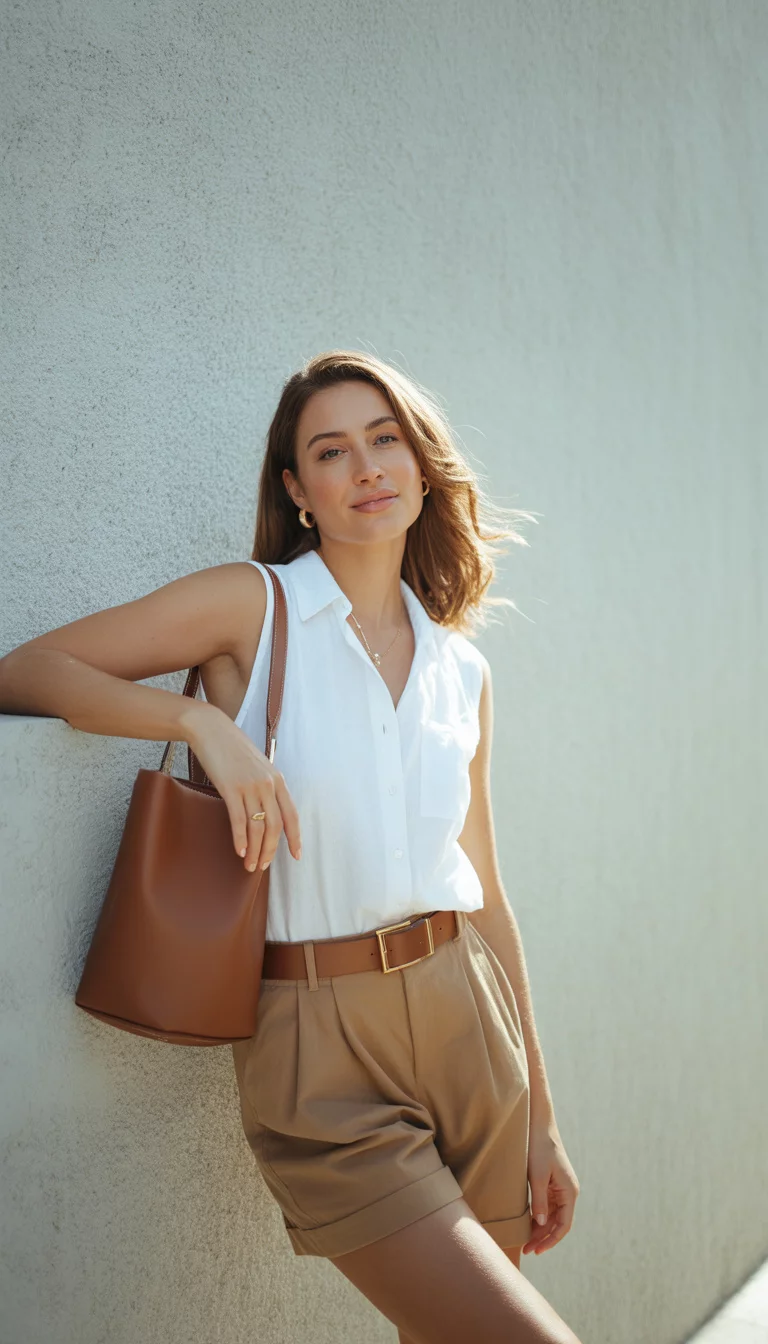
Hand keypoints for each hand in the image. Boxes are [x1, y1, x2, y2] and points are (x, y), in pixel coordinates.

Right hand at [184, 702, 301, 873]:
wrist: (212, 730)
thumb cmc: (233, 749)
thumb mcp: (258, 766)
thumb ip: (265, 786)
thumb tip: (266, 811)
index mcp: (278, 780)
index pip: (291, 815)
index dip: (295, 838)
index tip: (296, 855)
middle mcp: (268, 784)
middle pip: (275, 826)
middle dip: (270, 851)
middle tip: (262, 866)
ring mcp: (250, 786)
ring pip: (257, 827)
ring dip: (255, 850)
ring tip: (250, 865)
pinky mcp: (230, 788)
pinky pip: (238, 819)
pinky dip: (240, 838)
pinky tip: (239, 851)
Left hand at [522, 1119, 579, 1255]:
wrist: (538, 1124)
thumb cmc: (538, 1147)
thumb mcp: (537, 1175)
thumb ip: (540, 1201)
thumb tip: (542, 1224)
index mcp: (569, 1191)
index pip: (564, 1225)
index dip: (551, 1240)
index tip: (537, 1250)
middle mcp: (568, 1192)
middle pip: (558, 1223)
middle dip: (543, 1238)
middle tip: (526, 1251)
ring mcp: (560, 1188)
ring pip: (552, 1216)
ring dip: (540, 1230)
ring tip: (525, 1243)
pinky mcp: (551, 1183)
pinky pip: (547, 1207)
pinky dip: (539, 1218)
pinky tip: (527, 1225)